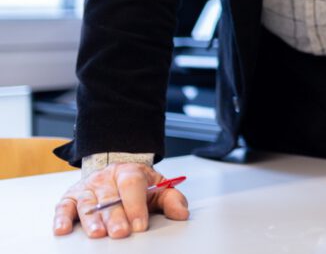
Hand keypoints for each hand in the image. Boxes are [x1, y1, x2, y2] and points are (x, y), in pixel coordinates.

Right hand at [52, 163, 188, 237]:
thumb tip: (182, 213)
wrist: (117, 173)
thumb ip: (172, 199)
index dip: (136, 205)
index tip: (141, 224)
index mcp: (129, 172)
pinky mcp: (70, 197)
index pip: (132, 184)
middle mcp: (106, 178)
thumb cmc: (138, 185)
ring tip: (97, 234)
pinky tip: (63, 230)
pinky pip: (64, 207)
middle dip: (116, 217)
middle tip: (121, 233)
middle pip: (109, 197)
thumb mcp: (158, 188)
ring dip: (92, 220)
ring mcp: (87, 187)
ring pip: (88, 203)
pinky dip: (62, 218)